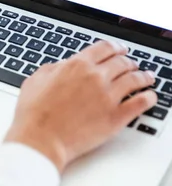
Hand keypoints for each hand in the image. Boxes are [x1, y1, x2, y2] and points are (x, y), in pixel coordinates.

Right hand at [5, 41, 156, 172]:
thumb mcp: (36, 79)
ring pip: (135, 79)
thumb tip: (62, 66)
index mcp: (76, 65)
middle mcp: (95, 77)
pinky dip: (148, 97)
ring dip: (143, 76)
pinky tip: (150, 96)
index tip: (120, 49)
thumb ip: (53, 68)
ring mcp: (108, 96)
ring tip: (146, 77)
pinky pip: (140, 103)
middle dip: (129, 61)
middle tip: (131, 64)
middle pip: (122, 62)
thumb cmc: (34, 112)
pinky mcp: (116, 117)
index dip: (116, 47)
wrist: (41, 138)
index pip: (105, 48)